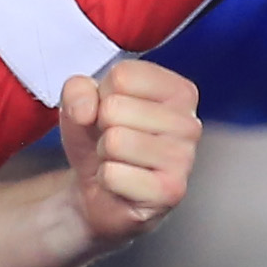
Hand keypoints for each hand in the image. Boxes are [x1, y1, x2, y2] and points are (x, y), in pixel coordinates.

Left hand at [55, 57, 199, 248]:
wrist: (100, 191)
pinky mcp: (170, 191)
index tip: (112, 113)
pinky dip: (107, 179)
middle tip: (115, 142)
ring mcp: (183, 158)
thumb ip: (77, 90)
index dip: (102, 95)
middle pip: (115, 107)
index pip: (123, 75)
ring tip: (119, 160)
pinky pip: (113, 174)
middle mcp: (188, 122)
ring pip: (115, 140)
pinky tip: (122, 182)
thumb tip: (86, 109)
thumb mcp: (82, 104)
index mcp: (178, 91)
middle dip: (102, 127)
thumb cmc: (101, 141)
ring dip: (105, 154)